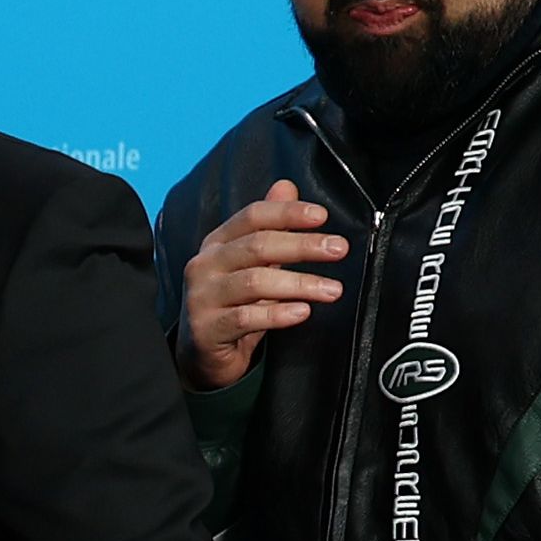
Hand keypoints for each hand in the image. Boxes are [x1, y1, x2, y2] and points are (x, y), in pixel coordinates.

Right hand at [178, 180, 342, 391]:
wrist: (202, 354)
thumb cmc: (232, 305)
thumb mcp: (251, 263)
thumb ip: (268, 227)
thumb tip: (286, 186)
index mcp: (217, 243)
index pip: (252, 216)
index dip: (287, 213)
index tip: (322, 217)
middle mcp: (204, 265)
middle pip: (257, 246)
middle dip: (303, 246)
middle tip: (338, 249)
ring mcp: (202, 297)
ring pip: (254, 282)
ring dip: (300, 284)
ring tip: (332, 290)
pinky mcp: (206, 328)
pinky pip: (246, 318)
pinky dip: (278, 314)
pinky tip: (302, 312)